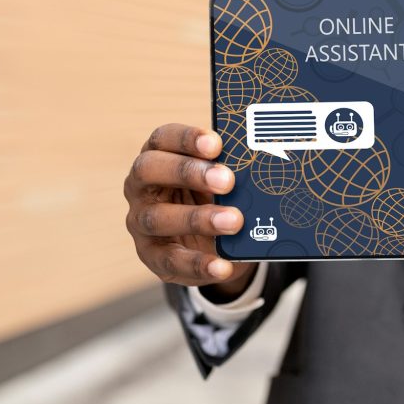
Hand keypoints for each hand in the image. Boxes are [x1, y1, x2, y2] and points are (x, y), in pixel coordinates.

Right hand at [124, 124, 255, 295]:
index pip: (162, 138)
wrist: (207, 242)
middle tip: (227, 180)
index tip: (216, 144)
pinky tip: (222, 265)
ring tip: (234, 221)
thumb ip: (231, 170)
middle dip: (188, 173)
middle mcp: (141, 186)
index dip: (186, 138)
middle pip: (149, 170)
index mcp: (158, 156)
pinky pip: (170, 260)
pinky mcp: (150, 254)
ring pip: (157, 217)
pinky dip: (198, 263)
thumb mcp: (220, 180)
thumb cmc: (213, 197)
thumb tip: (263, 162)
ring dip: (197, 219)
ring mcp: (140, 221)